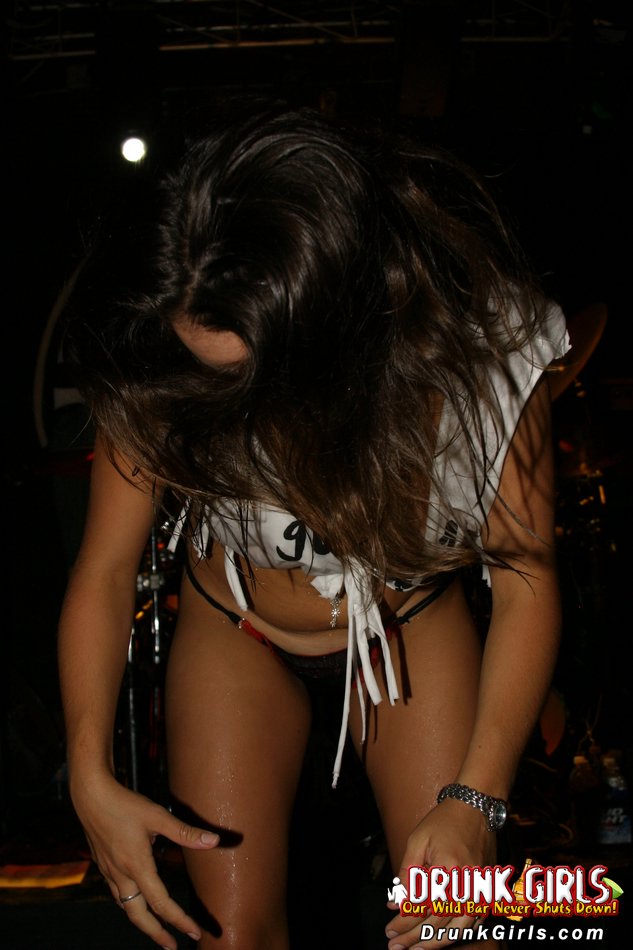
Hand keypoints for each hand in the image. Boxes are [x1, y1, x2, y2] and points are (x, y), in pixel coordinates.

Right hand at [71, 771, 218, 948]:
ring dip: (142, 921)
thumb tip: (214, 841)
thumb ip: (185, 832)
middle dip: (156, 934)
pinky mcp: (103, 865)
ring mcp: (109, 872)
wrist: (91, 796)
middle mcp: (122, 875)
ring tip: (156, 929)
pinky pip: (118, 893)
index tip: (194, 932)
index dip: (179, 920)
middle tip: (172, 946)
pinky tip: (136, 900)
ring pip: (126, 907)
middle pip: (139, 916)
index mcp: (137, 866)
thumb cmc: (125, 804)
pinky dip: (130, 904)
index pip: (162, 903)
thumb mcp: (158, 816)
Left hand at [385, 798, 496, 948]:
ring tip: (415, 949)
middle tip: (395, 946)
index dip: (404, 923)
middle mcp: (468, 885)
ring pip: (458, 930)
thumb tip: (395, 904)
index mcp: (449, 871)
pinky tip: (441, 939)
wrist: (475, 808)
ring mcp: (481, 890)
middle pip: (439, 923)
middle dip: (414, 938)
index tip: (389, 931)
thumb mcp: (417, 841)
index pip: (423, 907)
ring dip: (436, 943)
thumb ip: (407, 875)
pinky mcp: (487, 891)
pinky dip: (457, 934)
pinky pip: (474, 922)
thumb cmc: (444, 822)